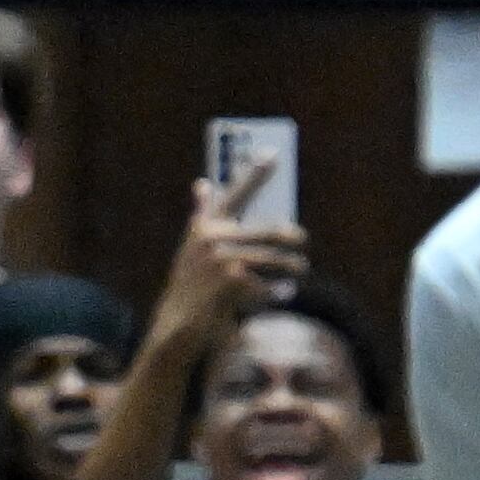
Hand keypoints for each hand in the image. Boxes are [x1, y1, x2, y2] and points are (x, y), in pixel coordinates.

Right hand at [148, 155, 305, 345]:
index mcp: (204, 226)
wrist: (176, 325)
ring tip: (299, 271)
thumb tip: (202, 183)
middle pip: (270, 231)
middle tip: (303, 241)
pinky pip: (267, 283)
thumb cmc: (189, 285)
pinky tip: (281, 295)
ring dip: (291, 266)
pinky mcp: (230, 280)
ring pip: (273, 258)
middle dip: (291, 238)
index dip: (254, 173)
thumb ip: (203, 215)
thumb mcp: (192, 248)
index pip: (234, 194)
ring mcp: (220, 258)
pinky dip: (275, 292)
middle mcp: (210, 238)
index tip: (273, 153)